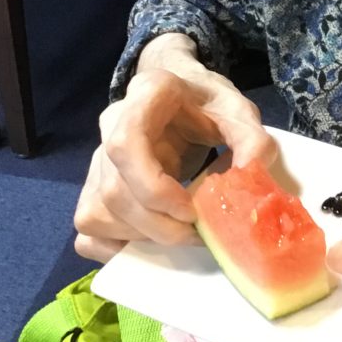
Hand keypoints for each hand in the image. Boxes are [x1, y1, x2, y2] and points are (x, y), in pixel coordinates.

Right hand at [73, 40, 277, 262]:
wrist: (182, 95)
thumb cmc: (206, 102)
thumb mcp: (237, 109)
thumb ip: (251, 138)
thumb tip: (252, 174)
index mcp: (146, 96)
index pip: (126, 144)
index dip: (153, 186)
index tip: (191, 209)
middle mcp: (110, 125)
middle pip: (115, 191)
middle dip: (159, 225)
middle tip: (200, 233)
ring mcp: (95, 159)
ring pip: (99, 213)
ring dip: (143, 237)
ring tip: (184, 233)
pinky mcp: (93, 187)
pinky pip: (89, 229)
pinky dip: (116, 247)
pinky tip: (151, 242)